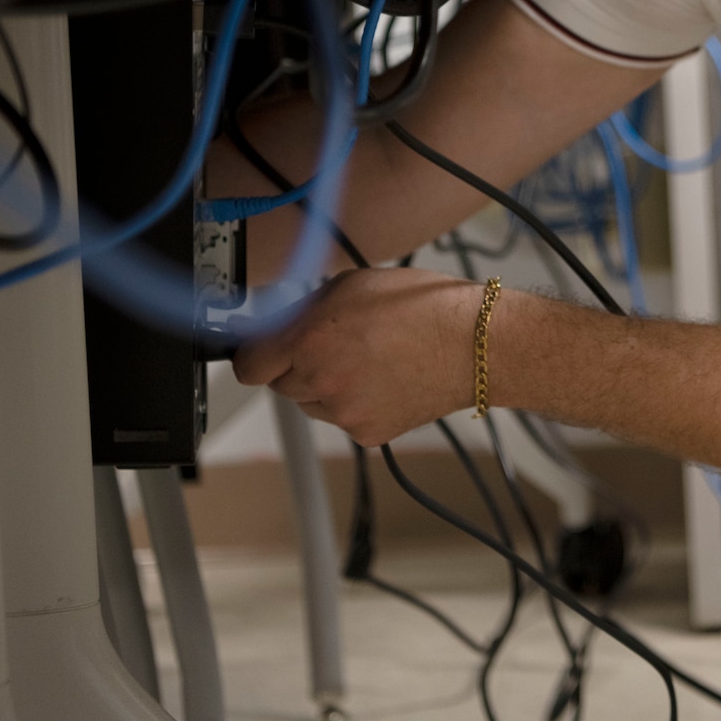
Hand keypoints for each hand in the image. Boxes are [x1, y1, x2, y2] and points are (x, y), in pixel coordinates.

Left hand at [233, 267, 479, 444]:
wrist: (474, 345)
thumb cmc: (422, 307)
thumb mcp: (351, 286)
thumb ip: (303, 311)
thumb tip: (274, 328)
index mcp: (308, 340)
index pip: (247, 365)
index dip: (255, 355)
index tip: (262, 350)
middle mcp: (319, 381)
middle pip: (279, 384)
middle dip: (297, 364)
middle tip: (334, 344)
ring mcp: (342, 412)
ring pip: (311, 404)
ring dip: (325, 385)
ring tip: (369, 359)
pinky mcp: (366, 433)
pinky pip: (343, 419)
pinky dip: (355, 403)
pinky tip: (384, 379)